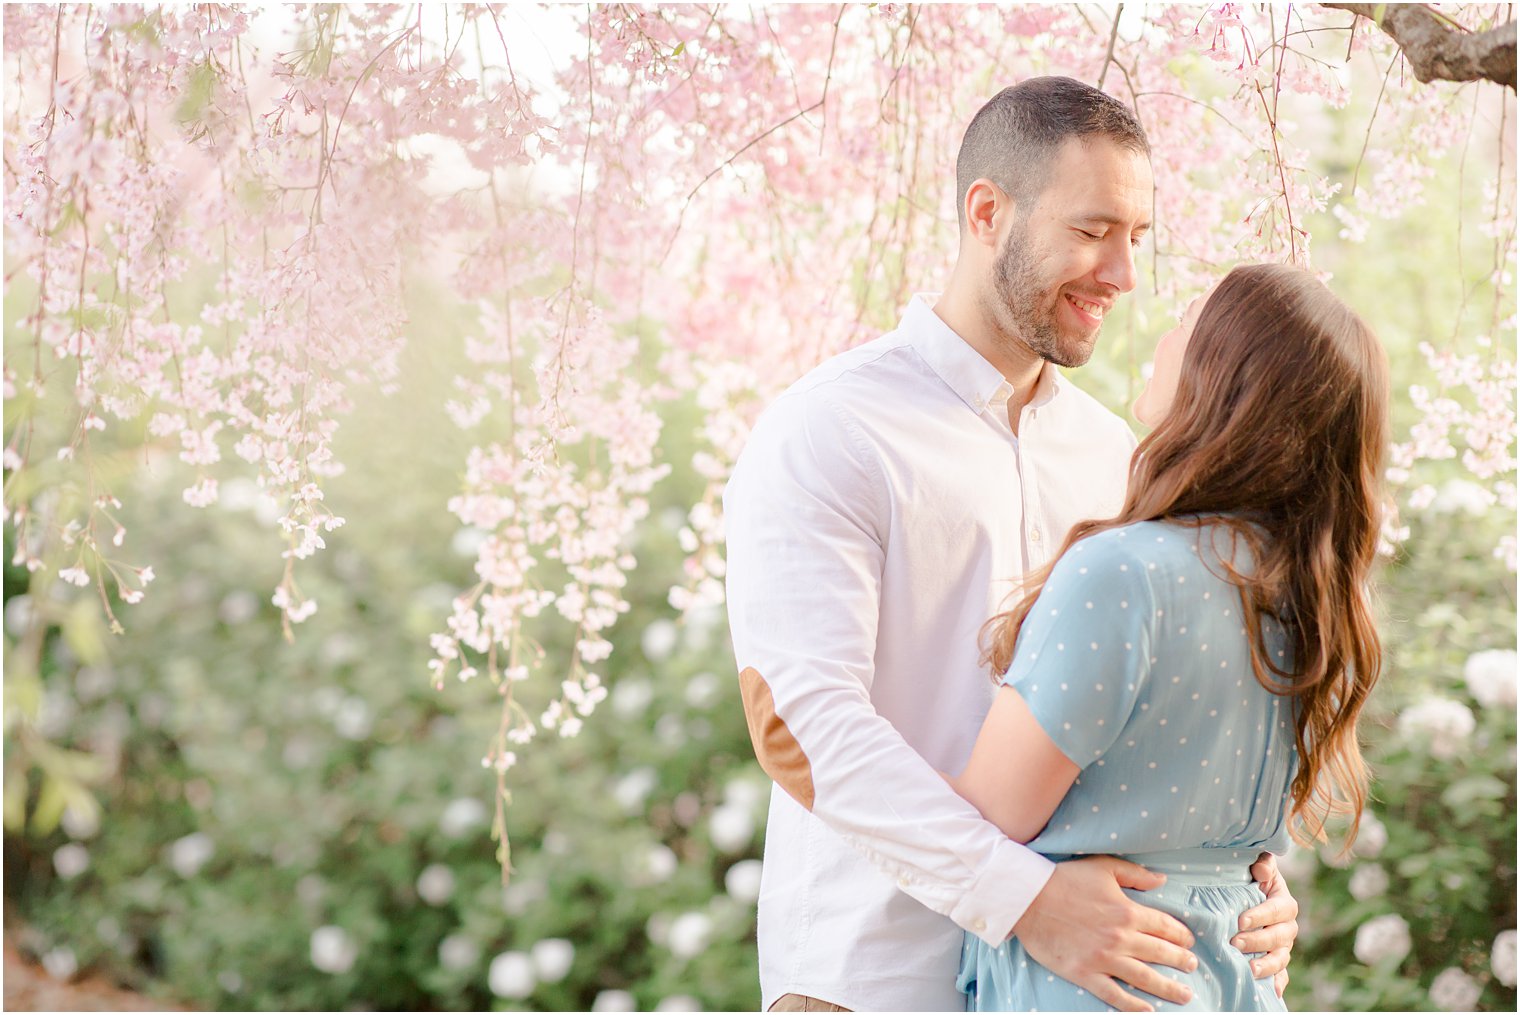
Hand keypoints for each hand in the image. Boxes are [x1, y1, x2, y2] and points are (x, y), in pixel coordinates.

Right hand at [1012, 855, 1197, 1012]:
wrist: (1028, 897)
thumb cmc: (1064, 879)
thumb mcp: (1103, 867)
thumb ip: (1135, 875)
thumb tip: (1162, 880)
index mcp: (1127, 911)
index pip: (1165, 926)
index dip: (1181, 935)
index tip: (1189, 942)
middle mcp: (1121, 938)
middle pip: (1161, 953)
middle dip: (1181, 961)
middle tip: (1192, 967)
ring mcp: (1104, 959)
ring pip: (1145, 978)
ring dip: (1168, 988)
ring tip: (1185, 995)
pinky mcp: (1085, 973)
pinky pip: (1115, 995)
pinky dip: (1134, 1005)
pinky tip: (1148, 1010)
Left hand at [1235, 852, 1299, 997]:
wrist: (1248, 892)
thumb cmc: (1251, 877)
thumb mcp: (1257, 865)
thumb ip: (1262, 863)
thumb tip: (1260, 869)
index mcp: (1284, 902)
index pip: (1278, 909)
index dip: (1262, 915)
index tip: (1241, 920)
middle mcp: (1287, 926)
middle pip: (1279, 937)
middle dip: (1259, 941)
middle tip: (1236, 943)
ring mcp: (1283, 946)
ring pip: (1281, 958)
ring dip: (1267, 965)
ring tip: (1250, 969)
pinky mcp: (1276, 960)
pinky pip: (1281, 974)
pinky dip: (1277, 982)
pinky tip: (1272, 991)